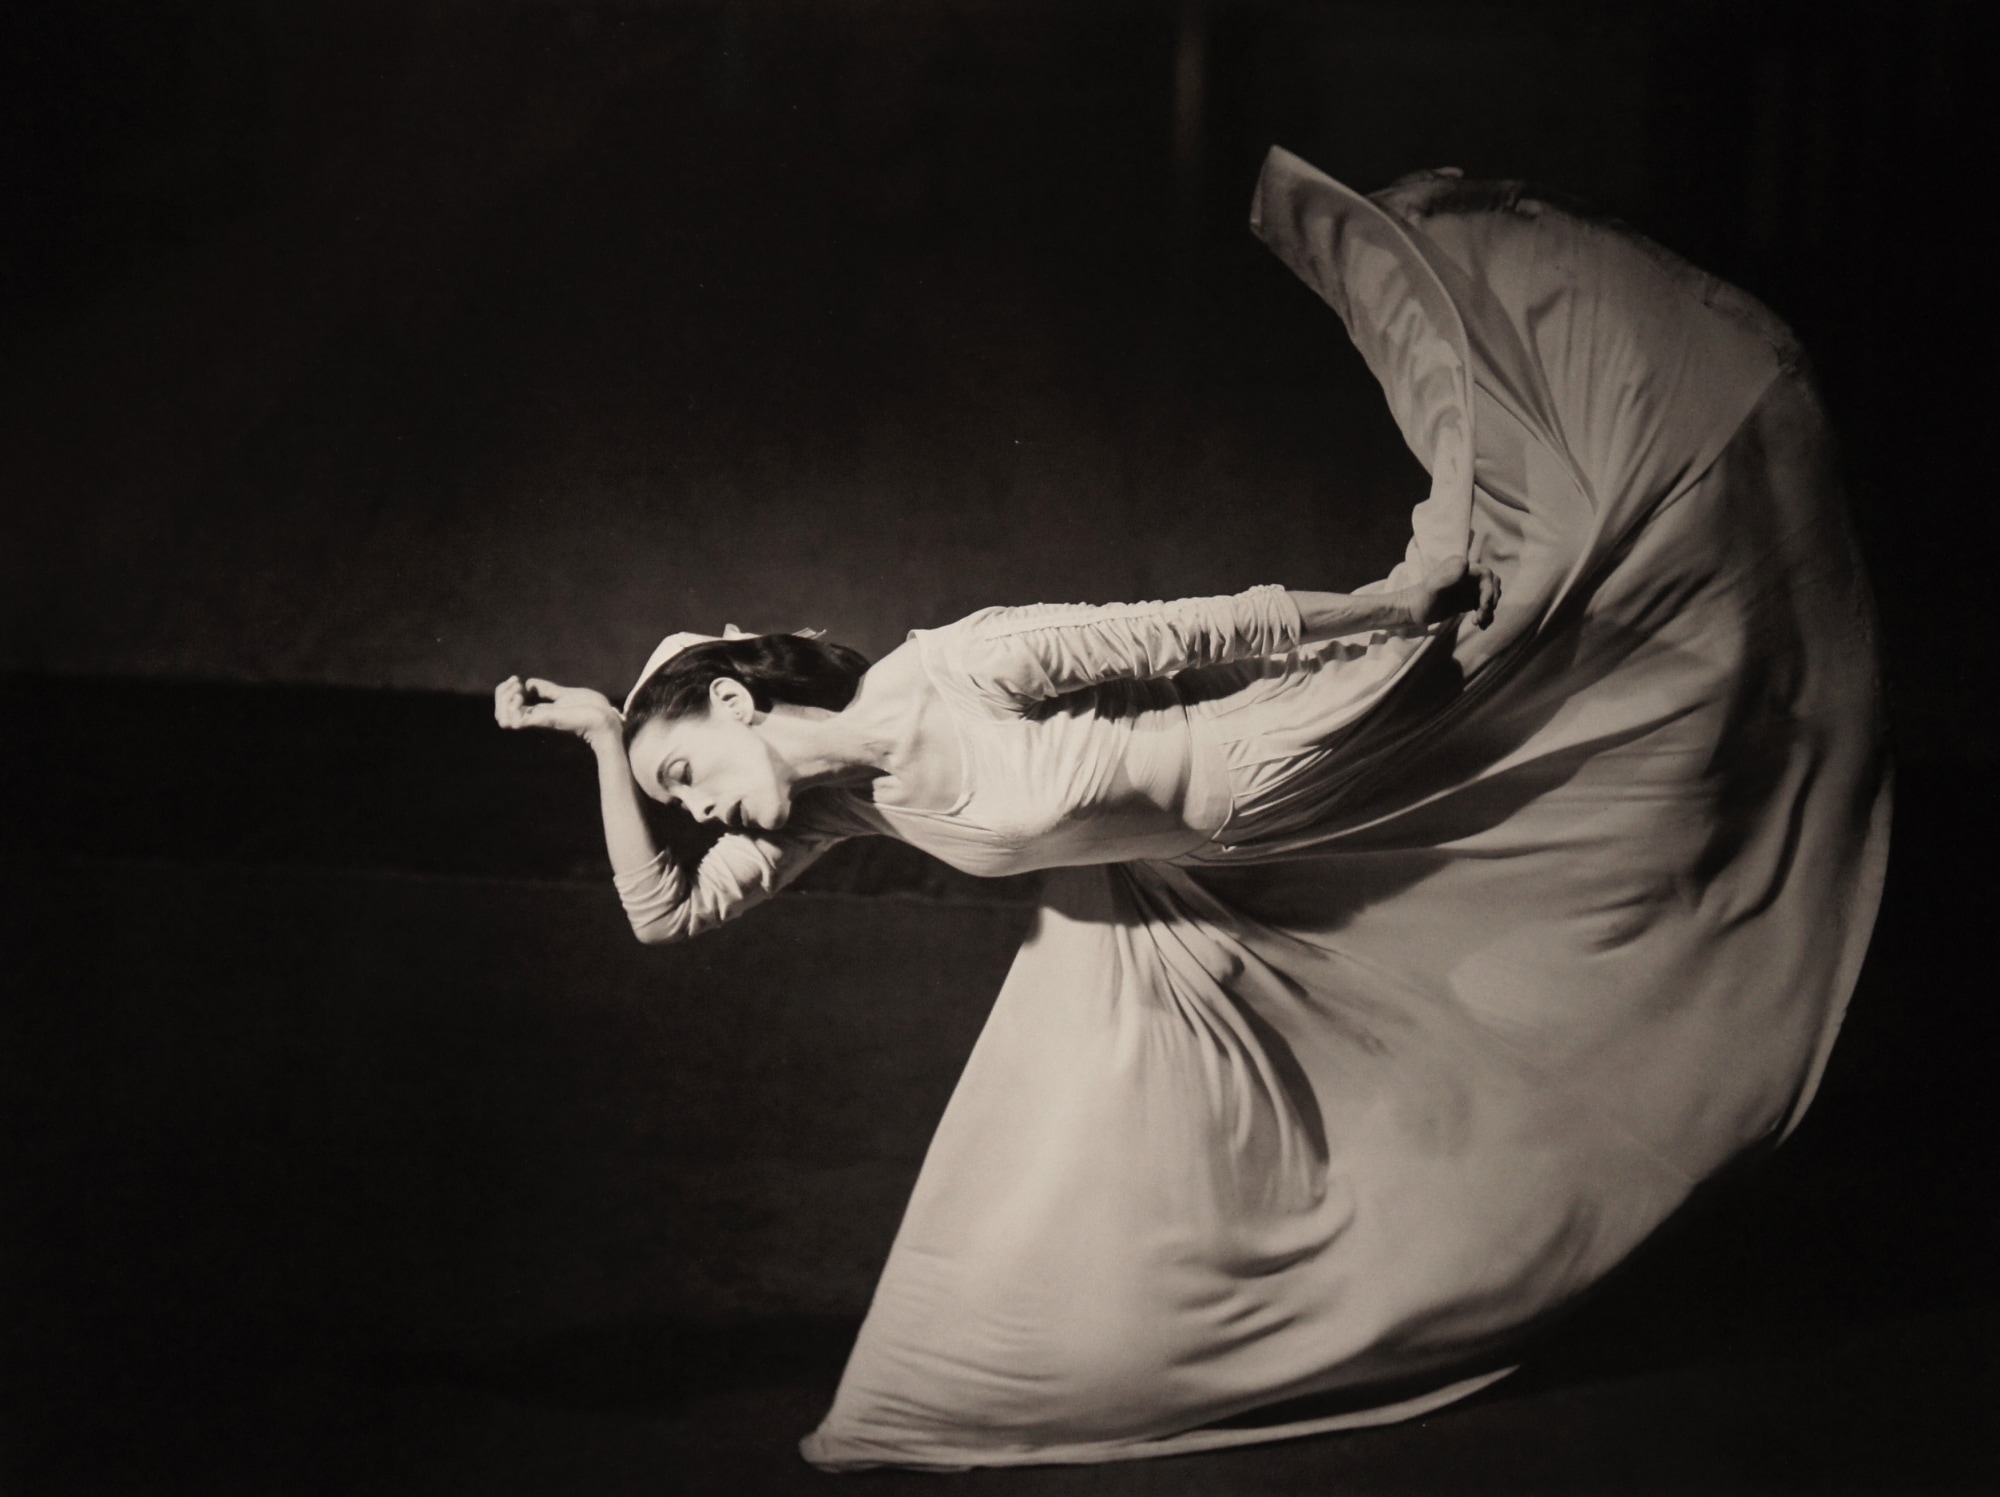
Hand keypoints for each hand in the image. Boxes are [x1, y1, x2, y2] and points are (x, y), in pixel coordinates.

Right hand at [494, 676, 620, 742]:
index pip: (508, 708)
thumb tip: (530, 683)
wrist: (605, 719)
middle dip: (502, 694)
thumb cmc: (591, 709)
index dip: (506, 692)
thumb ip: (548, 691)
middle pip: (500, 714)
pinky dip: (511, 706)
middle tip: (516, 683)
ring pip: (502, 718)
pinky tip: (521, 695)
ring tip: (518, 690)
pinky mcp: (543, 721)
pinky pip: (513, 722)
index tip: (518, 680)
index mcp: (539, 713)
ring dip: (504, 700)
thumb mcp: (566, 695)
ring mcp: (538, 721)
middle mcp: (535, 719)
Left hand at [1402, 555, 1499, 630]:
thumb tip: (1466, 563)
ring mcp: (1468, 587)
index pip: (1486, 575)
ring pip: (1490, 595)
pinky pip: (1484, 604)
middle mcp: (1467, 574)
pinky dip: (1485, 614)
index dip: (1489, 590)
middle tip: (1480, 616)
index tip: (1482, 605)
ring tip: (1477, 622)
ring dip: (1488, 609)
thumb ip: (1447, 576)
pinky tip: (1478, 624)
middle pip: (1492, 585)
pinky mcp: (1468, 599)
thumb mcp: (1432, 588)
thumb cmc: (1421, 600)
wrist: (1412, 612)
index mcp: (1460, 567)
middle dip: (1490, 601)